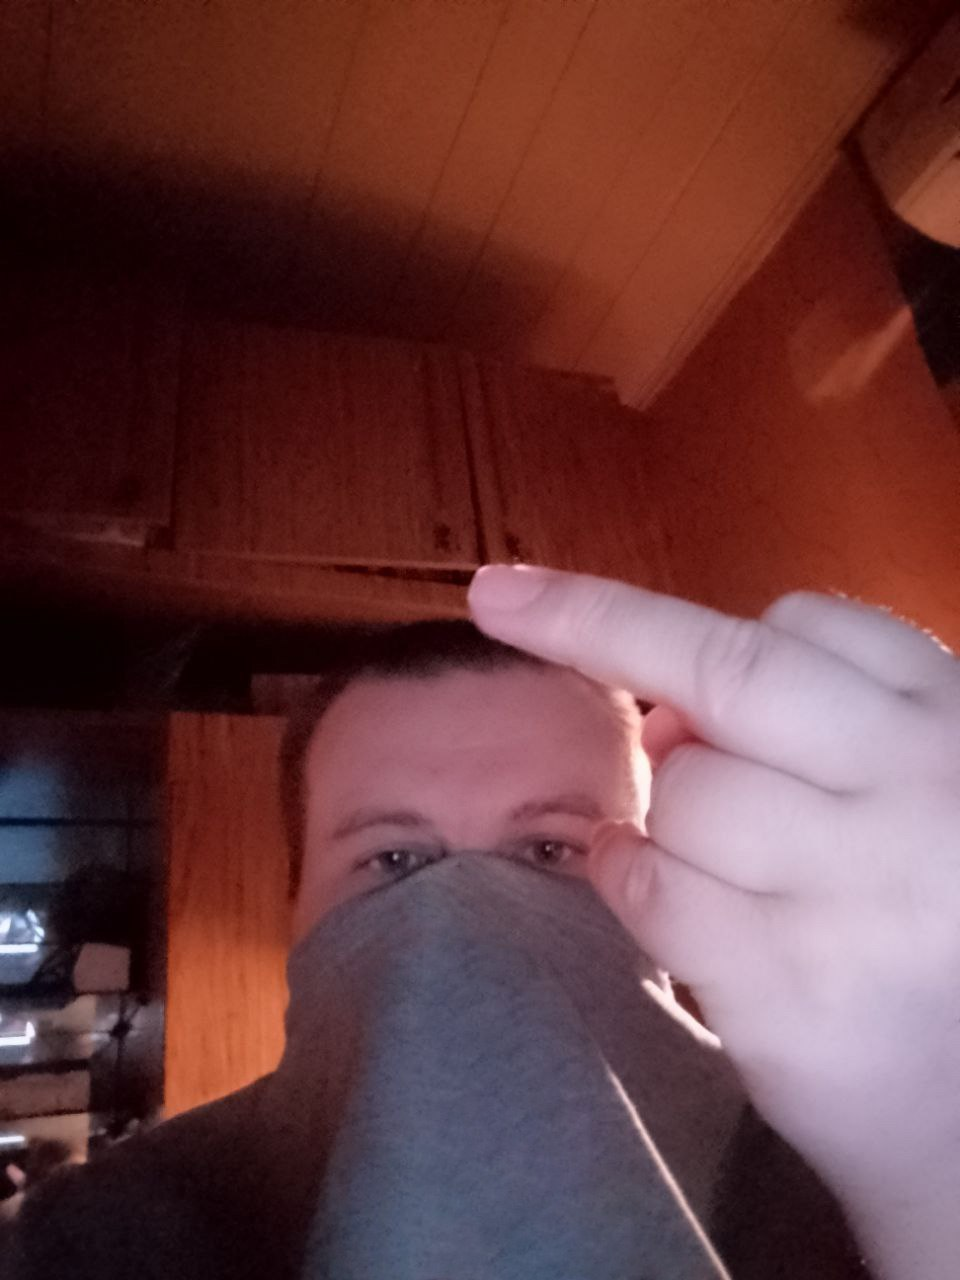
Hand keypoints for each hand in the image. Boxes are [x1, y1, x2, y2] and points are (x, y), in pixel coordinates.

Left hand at [469, 564, 959, 1276]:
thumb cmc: (937, 924)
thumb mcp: (921, 790)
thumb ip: (821, 728)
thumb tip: (661, 710)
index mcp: (956, 724)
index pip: (812, 625)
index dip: (701, 626)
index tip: (573, 599)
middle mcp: (919, 787)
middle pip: (729, 675)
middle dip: (594, 619)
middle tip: (495, 597)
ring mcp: (855, 883)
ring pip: (684, 790)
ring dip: (668, 820)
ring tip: (727, 868)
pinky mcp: (791, 978)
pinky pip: (654, 887)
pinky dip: (630, 878)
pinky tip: (657, 895)